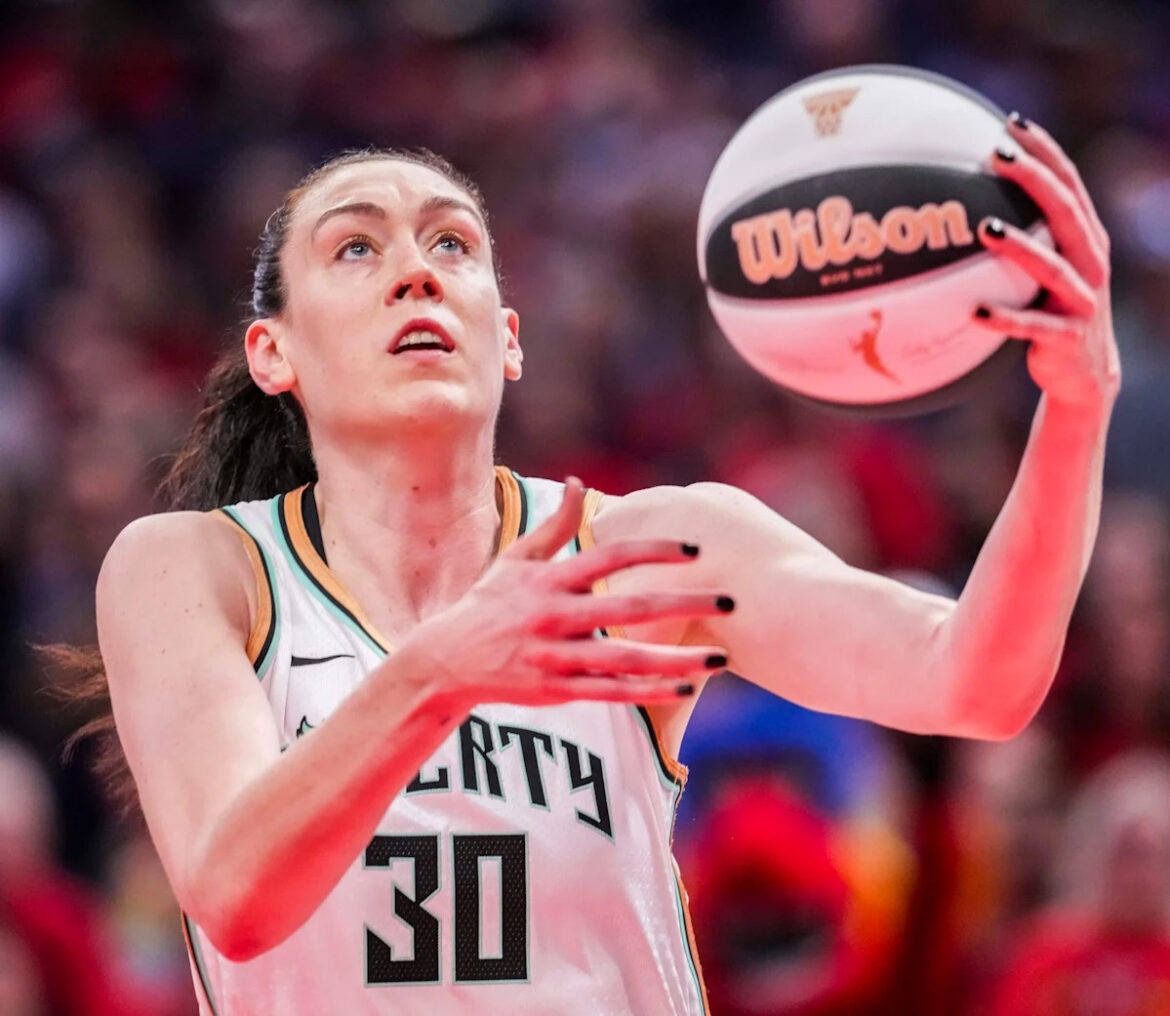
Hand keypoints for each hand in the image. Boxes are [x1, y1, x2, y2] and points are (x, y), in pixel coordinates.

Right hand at [404, 477, 730, 709]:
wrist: (446, 660)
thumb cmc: (488, 603)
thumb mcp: (515, 558)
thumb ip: (553, 524)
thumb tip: (579, 481)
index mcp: (550, 579)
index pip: (609, 556)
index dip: (654, 550)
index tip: (695, 550)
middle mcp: (555, 616)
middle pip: (629, 607)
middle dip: (684, 603)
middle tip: (730, 600)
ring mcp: (557, 656)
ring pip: (627, 659)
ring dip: (677, 660)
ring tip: (720, 658)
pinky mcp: (558, 689)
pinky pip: (611, 693)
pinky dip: (649, 692)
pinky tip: (685, 687)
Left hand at [971, 114, 1120, 414]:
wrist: (1082, 373)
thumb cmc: (1051, 312)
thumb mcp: (1043, 271)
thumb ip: (1019, 239)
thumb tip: (961, 207)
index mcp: (1086, 240)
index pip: (1068, 184)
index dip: (1045, 151)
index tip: (1012, 123)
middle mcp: (1090, 263)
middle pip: (1065, 211)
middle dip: (1034, 179)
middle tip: (997, 154)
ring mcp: (1082, 300)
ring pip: (1052, 268)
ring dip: (1019, 247)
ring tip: (985, 228)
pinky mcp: (1067, 337)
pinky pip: (1032, 328)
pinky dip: (1004, 320)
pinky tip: (973, 312)